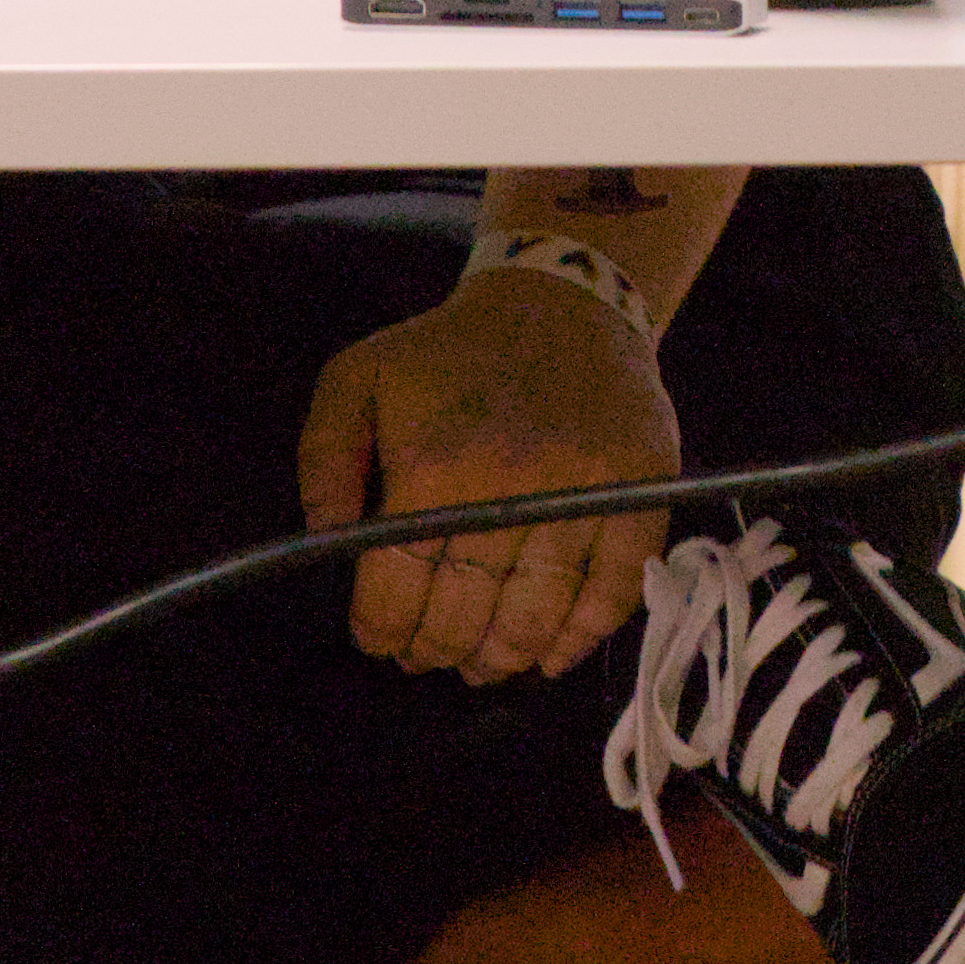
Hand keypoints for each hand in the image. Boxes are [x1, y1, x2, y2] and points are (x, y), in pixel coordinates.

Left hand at [298, 278, 684, 683]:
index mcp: (436, 466)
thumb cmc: (452, 351)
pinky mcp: (640, 490)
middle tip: (429, 654)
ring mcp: (584, 492)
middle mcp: (512, 488)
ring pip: (536, 618)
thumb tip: (325, 542)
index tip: (381, 639)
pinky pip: (613, 590)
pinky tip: (549, 653)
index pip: (398, 592)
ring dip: (502, 659)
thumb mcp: (360, 378)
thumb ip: (324, 460)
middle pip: (466, 616)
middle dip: (437, 650)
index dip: (383, 632)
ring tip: (482, 663)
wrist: (562, 300)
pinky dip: (580, 637)